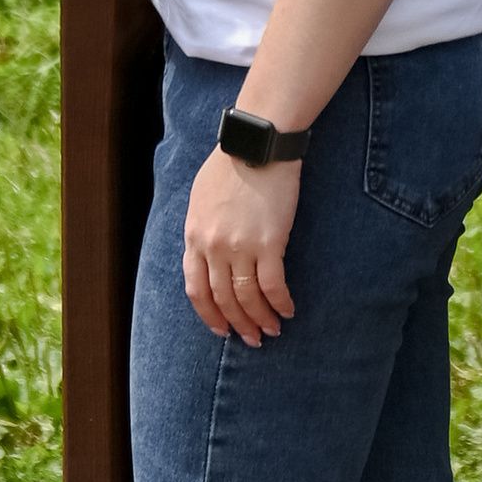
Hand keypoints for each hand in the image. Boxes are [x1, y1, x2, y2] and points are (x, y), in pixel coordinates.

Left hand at [183, 146, 296, 343]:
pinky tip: (287, 311)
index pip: (196, 289)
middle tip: (250, 339)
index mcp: (194, 237)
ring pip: (247, 297)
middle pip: (222, 299)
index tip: (221, 329)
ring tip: (271, 331)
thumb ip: (201, 229)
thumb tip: (207, 252)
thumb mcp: (201, 199)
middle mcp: (213, 247)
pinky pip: (273, 285)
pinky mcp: (269, 243)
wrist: (257, 143)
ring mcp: (240, 247)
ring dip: (260, 319)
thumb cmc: (231, 164)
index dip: (209, 314)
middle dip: (237, 324)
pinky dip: (280, 303)